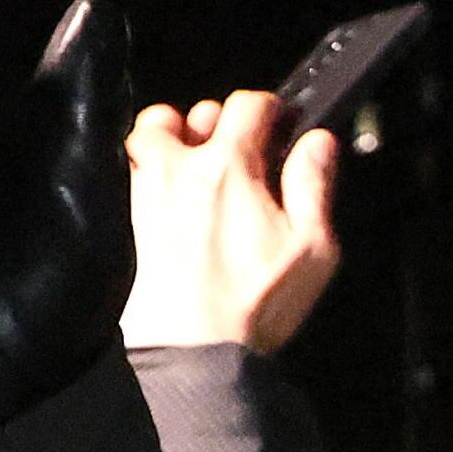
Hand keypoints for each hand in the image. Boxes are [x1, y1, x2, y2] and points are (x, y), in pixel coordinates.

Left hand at [123, 92, 340, 352]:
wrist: (195, 347)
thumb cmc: (254, 303)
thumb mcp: (312, 248)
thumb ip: (314, 185)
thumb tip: (319, 142)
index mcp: (231, 166)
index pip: (248, 105)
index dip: (271, 107)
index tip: (282, 123)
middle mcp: (183, 168)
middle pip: (197, 111)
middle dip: (224, 121)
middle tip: (246, 148)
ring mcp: (150, 189)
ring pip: (154, 131)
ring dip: (178, 134)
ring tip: (201, 159)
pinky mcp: (134, 216)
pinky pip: (136, 167)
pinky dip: (155, 165)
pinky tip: (180, 192)